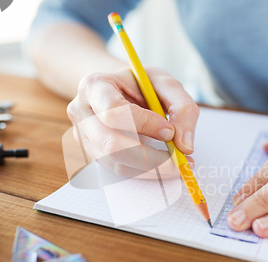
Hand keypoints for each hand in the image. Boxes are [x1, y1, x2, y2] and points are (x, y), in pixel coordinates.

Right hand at [67, 67, 197, 178]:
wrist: (118, 89)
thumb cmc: (140, 84)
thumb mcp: (165, 83)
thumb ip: (182, 108)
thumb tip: (185, 147)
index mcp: (94, 86)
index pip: (114, 110)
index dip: (144, 124)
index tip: (169, 131)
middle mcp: (81, 113)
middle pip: (110, 144)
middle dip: (150, 157)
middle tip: (180, 161)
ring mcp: (83, 137)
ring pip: (115, 163)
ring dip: (150, 169)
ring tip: (177, 164)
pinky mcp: (92, 155)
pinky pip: (119, 170)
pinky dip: (145, 172)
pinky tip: (163, 165)